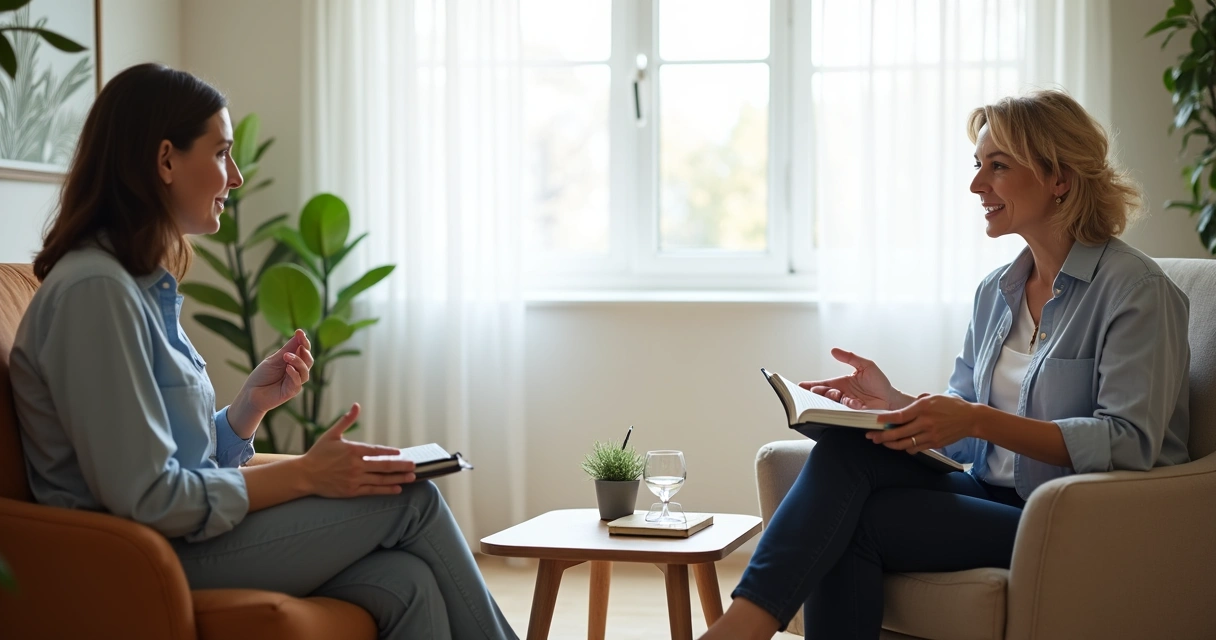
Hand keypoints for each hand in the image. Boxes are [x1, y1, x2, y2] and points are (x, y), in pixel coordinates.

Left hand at [239, 329, 313, 415]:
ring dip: (298, 361)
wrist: (250, 393)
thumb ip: (288, 349)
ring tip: (287, 356)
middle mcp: (296, 371)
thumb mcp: (274, 359)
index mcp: (292, 362)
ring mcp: (295, 381)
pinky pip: (298, 381)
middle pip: (308, 360)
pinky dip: (294, 373)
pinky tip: (288, 368)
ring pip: (305, 370)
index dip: (303, 341)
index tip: (299, 332)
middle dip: (305, 351)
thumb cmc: (261, 376)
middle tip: (300, 344)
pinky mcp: (292, 391)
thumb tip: (299, 334)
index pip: (303, 350)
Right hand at [299, 403, 417, 496]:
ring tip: (411, 477)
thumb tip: (356, 405)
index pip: (376, 451)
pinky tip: (397, 488)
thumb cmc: (318, 453)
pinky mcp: (352, 491)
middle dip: (401, 466)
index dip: (390, 452)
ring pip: (381, 479)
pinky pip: (372, 490)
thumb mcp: (332, 434)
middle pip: (383, 466)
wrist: (304, 475)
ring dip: (398, 478)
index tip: (401, 453)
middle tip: (414, 466)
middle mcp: (355, 466)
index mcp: (352, 450)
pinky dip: (386, 490)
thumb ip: (347, 421)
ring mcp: (354, 479)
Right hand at [798, 348, 905, 410]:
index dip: (810, 386)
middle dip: (819, 393)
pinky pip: (844, 411)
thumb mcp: (865, 366)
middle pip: (823, 395)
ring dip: (832, 399)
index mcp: (841, 384)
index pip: (822, 385)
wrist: (892, 399)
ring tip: (836, 395)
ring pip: (831, 404)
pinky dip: (847, 407)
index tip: (800, 387)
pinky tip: (854, 403)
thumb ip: (850, 358)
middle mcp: (841, 395)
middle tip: (818, 390)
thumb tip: (833, 351)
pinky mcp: (853, 414)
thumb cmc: (879, 383)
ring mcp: (846, 406)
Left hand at [870, 394, 977, 453]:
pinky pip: (916, 449)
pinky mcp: (935, 444)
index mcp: (923, 408)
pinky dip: (906, 448)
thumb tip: (904, 407)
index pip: (899, 416)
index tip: (876, 421)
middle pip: (898, 433)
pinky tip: (900, 445)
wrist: (971, 419)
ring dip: (891, 445)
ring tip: (882, 442)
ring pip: (905, 444)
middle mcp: (925, 422)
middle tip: (872, 437)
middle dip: (882, 436)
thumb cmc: (952, 406)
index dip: (885, 420)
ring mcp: (930, 435)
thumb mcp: (934, 397)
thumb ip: (918, 402)